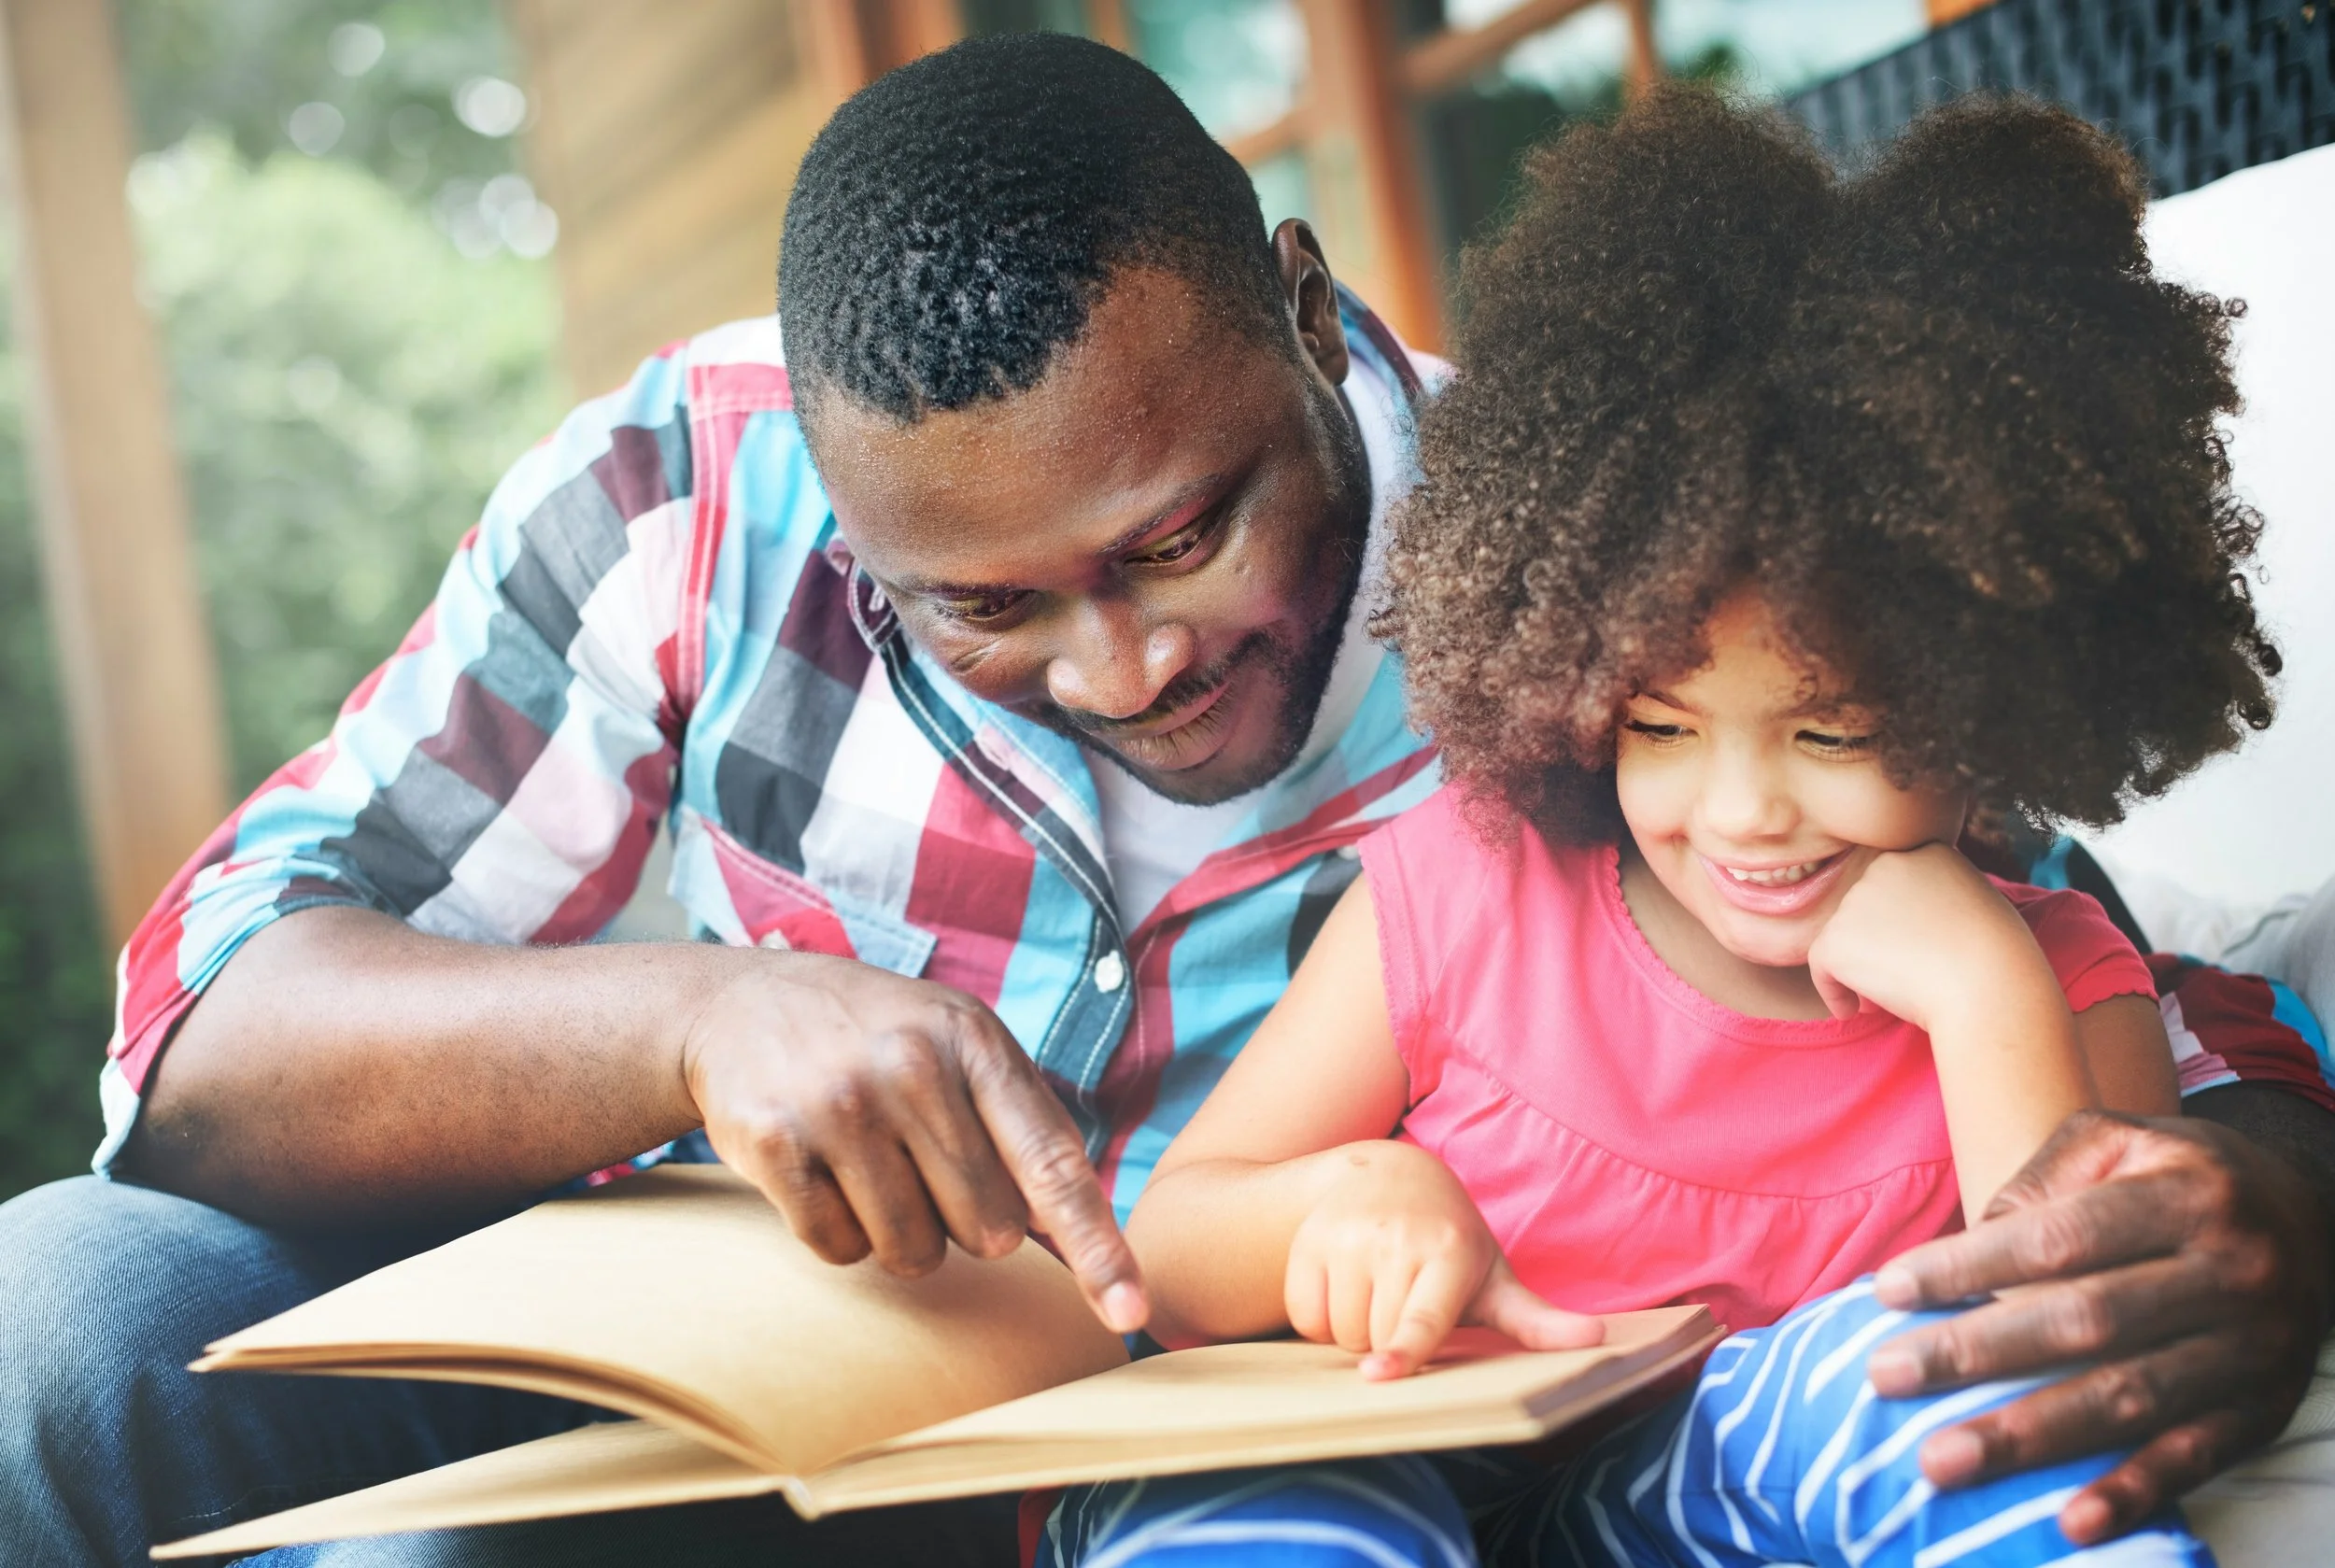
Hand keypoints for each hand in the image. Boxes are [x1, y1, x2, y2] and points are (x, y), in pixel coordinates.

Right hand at [682, 949, 1147, 1332]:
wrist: (737, 1005)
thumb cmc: (877, 1037)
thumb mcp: (959, 1040)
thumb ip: (1025, 1124)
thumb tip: (1076, 1234)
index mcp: (973, 1040)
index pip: (1052, 1163)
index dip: (1097, 1245)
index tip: (1129, 1312)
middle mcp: (911, 1067)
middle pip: (986, 1229)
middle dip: (965, 1220)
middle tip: (922, 1161)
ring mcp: (840, 1105)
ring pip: (913, 1252)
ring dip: (902, 1234)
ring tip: (871, 1165)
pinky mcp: (776, 1145)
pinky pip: (839, 1249)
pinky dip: (840, 1232)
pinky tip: (822, 1172)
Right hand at [1283, 1141, 1602, 1378]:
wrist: (1390, 1176)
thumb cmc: (1452, 1241)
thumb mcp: (1495, 1277)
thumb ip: (1537, 1319)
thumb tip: (1597, 1337)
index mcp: (1448, 1254)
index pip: (1422, 1317)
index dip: (1403, 1350)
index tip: (1381, 1375)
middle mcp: (1395, 1240)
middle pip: (1376, 1339)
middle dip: (1389, 1346)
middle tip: (1405, 1309)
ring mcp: (1346, 1236)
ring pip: (1339, 1331)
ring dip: (1354, 1333)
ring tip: (1377, 1297)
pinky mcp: (1308, 1240)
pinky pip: (1305, 1313)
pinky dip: (1320, 1318)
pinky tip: (1345, 1288)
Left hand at [1807, 844, 2051, 1026]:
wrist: (1989, 988)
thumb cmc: (1999, 958)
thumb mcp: (1981, 905)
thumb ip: (1942, 896)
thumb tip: (1907, 919)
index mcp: (1928, 851)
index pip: (1899, 886)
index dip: (1903, 923)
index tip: (1919, 953)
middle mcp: (1887, 864)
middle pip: (1868, 909)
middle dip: (1877, 942)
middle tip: (1903, 976)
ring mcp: (1857, 899)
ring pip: (1846, 938)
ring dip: (1860, 967)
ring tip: (1892, 993)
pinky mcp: (1835, 937)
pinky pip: (1822, 968)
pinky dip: (1834, 991)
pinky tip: (1854, 1010)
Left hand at [1867, 1110, 2331, 1544]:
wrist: (2311, 1221)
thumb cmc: (2177, 1177)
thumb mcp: (2119, 1141)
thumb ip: (2042, 1180)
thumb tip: (1968, 1250)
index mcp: (2185, 1193)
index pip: (2059, 1238)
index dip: (1970, 1267)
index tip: (1888, 1292)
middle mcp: (2228, 1271)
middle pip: (2085, 1321)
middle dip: (1977, 1354)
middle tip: (1885, 1377)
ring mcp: (2250, 1349)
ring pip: (2129, 1399)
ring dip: (2030, 1437)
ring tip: (1940, 1460)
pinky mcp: (2261, 1412)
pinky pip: (2193, 1458)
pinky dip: (2133, 1492)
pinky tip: (2069, 1521)